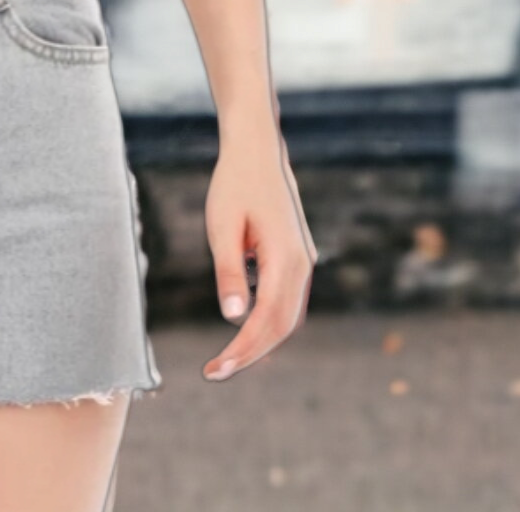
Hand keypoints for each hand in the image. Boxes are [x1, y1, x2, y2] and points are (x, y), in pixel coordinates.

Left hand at [202, 125, 314, 378]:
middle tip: (215, 371)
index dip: (242, 350)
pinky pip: (287, 300)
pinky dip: (268, 321)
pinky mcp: (298, 256)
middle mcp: (302, 265)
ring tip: (226, 357)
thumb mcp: (222, 226)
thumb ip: (229, 271)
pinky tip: (243, 324)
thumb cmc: (234, 184)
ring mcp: (304, 261)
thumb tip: (233, 318)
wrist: (257, 149)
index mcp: (286, 259)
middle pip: (282, 326)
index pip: (266, 320)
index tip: (216, 369)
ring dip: (261, 340)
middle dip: (251, 353)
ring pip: (288, 316)